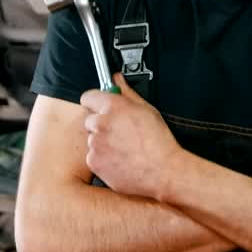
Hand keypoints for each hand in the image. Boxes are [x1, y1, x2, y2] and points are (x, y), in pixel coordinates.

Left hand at [80, 73, 185, 199]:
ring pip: (92, 139)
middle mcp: (101, 123)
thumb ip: (127, 92)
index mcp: (113, 106)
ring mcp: (95, 143)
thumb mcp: (147, 110)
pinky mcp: (94, 161)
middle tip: (119, 132)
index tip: (100, 107)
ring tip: (123, 149)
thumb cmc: (158, 142)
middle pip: (90, 119)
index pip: (89, 96)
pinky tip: (119, 160)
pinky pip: (92, 157)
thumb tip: (117, 80)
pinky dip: (102, 159)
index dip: (96, 102)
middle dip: (100, 124)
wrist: (162, 172)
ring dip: (102, 142)